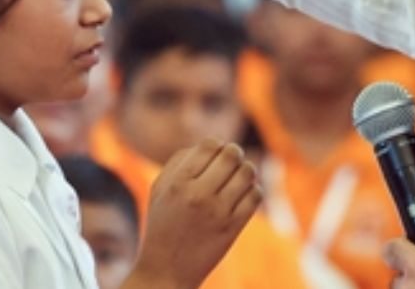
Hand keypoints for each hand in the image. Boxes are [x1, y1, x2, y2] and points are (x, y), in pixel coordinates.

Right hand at [123, 139, 261, 288]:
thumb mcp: (159, 190)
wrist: (165, 270)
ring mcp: (217, 212)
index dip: (218, 144)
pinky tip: (244, 194)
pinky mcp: (232, 228)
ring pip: (247, 173)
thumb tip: (211, 144)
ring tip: (240, 176)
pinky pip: (255, 196)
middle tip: (233, 160)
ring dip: (247, 170)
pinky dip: (253, 190)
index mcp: (178, 183)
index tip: (217, 152)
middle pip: (232, 155)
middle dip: (235, 154)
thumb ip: (180, 162)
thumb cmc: (162, 224)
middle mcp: (198, 195)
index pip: (210, 145)